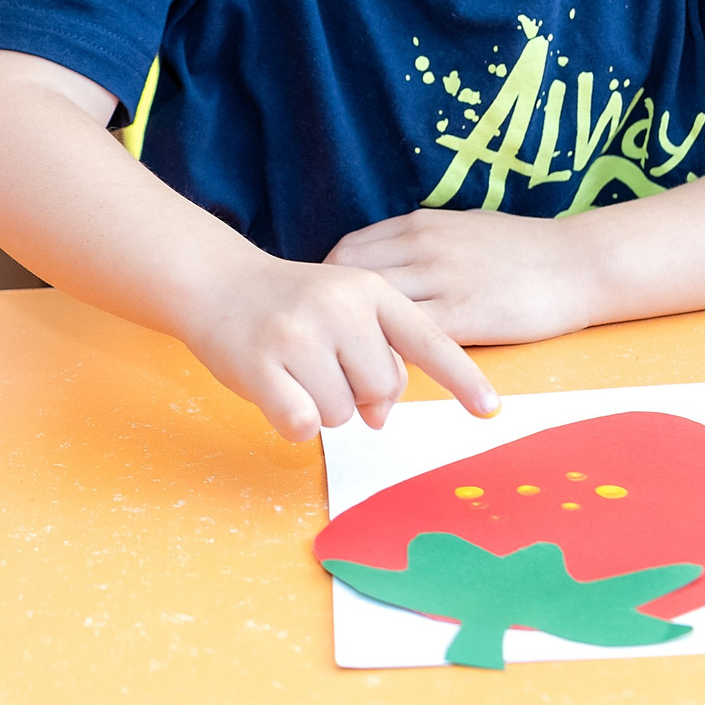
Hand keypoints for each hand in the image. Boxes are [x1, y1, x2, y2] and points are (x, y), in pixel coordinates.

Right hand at [177, 255, 497, 441]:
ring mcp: (298, 335)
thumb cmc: (287, 304)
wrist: (214, 281)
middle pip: (381, 390)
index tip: (490, 411)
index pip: (428, 341)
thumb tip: (377, 420)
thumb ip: (374, 356)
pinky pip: (303, 424)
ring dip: (321, 406)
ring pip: (342, 413)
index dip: (462, 379)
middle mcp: (338, 307)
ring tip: (293, 370)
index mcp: (369, 290)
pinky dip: (293, 420)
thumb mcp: (342, 311)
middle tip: (321, 367)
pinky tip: (275, 390)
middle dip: (356, 393)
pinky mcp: (262, 365)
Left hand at [328, 207, 601, 345]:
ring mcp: (440, 280)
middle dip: (336, 310)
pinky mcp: (462, 315)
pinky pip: (407, 337)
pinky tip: (392, 372)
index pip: (347, 250)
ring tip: (359, 362)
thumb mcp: (461, 228)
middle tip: (339, 341)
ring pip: (371, 308)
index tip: (337, 309)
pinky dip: (391, 354)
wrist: (581, 263)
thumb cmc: (524, 250)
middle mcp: (422, 247)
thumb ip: (418, 243)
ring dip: (358, 337)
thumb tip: (382, 262)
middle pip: (346, 276)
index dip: (334, 283)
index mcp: (419, 225)